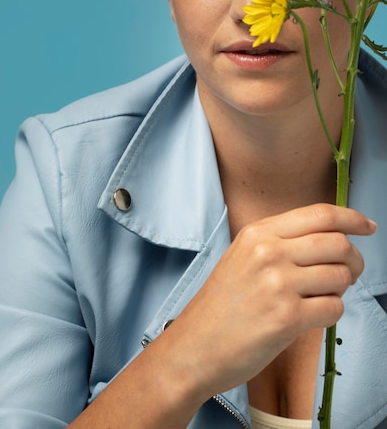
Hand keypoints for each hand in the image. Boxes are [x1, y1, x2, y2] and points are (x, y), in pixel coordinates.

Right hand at [160, 203, 375, 401]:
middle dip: (354, 259)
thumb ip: (280, 242)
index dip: (351, 218)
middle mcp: (269, 252)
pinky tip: (311, 316)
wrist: (193, 346)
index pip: (319, 214)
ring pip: (340, 275)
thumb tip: (330, 239)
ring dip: (340, 289)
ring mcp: (278, 284)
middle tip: (350, 272)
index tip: (367, 226)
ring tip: (321, 297)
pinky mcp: (287, 317)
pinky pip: (334, 308)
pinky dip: (331, 313)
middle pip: (337, 243)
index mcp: (258, 233)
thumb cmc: (220, 306)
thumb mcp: (241, 257)